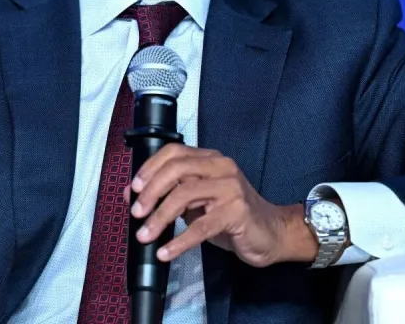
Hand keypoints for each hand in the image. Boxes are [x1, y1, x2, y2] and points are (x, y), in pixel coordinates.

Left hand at [129, 144, 318, 266]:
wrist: (272, 233)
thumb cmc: (233, 217)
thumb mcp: (200, 201)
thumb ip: (174, 194)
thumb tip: (137, 197)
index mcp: (210, 160)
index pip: (173, 152)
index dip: (149, 168)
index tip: (132, 189)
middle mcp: (220, 168)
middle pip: (177, 169)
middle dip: (151, 191)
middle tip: (136, 212)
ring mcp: (230, 188)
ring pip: (185, 195)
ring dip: (160, 217)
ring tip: (145, 235)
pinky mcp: (236, 212)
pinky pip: (201, 227)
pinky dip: (179, 241)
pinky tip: (166, 252)